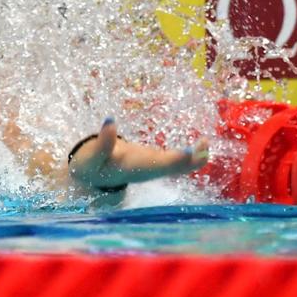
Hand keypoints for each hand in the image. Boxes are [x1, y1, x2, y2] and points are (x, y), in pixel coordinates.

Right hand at [67, 117, 208, 195]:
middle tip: (205, 142)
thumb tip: (109, 120)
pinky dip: (190, 154)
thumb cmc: (91, 166)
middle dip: (193, 159)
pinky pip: (177, 162)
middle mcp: (150, 170)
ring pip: (180, 167)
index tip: (191, 150)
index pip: (162, 166)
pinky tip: (199, 144)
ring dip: (195, 157)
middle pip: (177, 169)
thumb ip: (102, 141)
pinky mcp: (155, 161)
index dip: (178, 159)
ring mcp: (154, 167)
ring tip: (206, 141)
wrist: (91, 177)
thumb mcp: (92, 156)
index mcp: (137, 168)